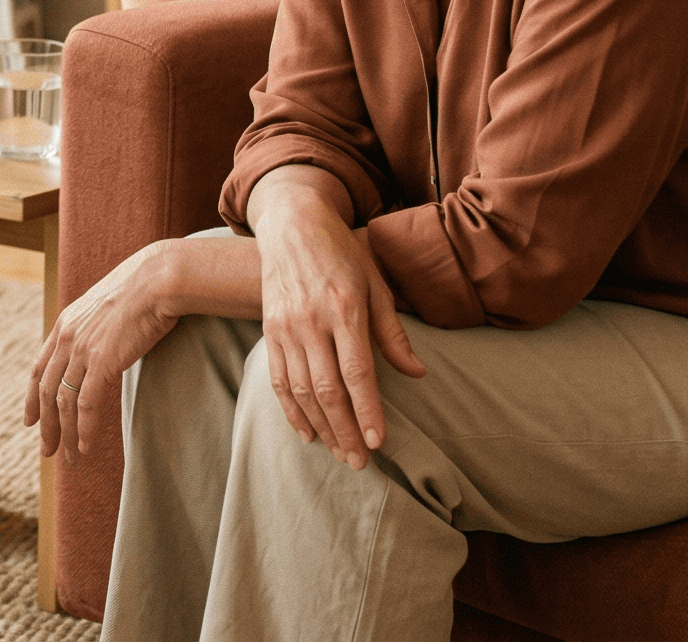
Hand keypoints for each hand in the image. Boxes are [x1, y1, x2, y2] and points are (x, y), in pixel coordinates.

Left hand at [25, 240, 187, 459]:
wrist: (158, 280)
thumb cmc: (143, 289)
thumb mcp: (108, 305)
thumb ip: (98, 326)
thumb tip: (105, 340)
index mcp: (65, 323)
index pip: (40, 368)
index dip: (32, 398)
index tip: (30, 420)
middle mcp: (66, 338)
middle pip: (46, 391)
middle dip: (45, 425)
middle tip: (46, 451)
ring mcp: (81, 350)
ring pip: (63, 403)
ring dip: (64, 433)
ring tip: (68, 458)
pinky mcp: (101, 362)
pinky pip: (85, 404)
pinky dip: (83, 429)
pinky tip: (84, 447)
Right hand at [252, 172, 426, 470]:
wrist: (291, 225)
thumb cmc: (342, 252)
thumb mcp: (376, 282)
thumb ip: (393, 332)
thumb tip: (417, 373)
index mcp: (345, 308)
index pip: (358, 372)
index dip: (368, 411)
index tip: (378, 441)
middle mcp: (312, 321)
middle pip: (328, 390)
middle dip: (345, 431)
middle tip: (360, 462)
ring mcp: (287, 328)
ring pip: (302, 391)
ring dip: (321, 427)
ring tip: (339, 453)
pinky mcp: (271, 331)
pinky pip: (279, 379)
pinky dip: (291, 410)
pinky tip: (306, 432)